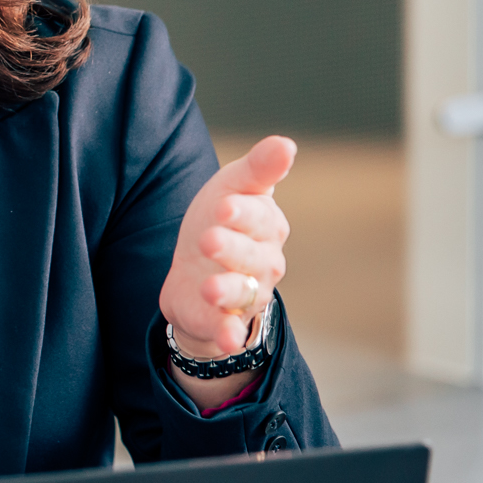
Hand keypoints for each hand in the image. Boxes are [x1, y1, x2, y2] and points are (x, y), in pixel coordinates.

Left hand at [160, 136, 295, 361]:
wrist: (196, 268)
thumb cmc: (220, 220)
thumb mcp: (234, 187)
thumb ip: (258, 168)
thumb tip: (286, 143)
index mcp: (267, 226)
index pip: (259, 219)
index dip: (242, 214)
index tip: (224, 207)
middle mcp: (264, 262)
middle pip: (250, 257)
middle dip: (231, 250)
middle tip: (208, 240)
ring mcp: (249, 293)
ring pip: (243, 292)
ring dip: (227, 291)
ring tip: (209, 288)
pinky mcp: (227, 321)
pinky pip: (232, 331)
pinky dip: (229, 336)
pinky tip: (226, 339)